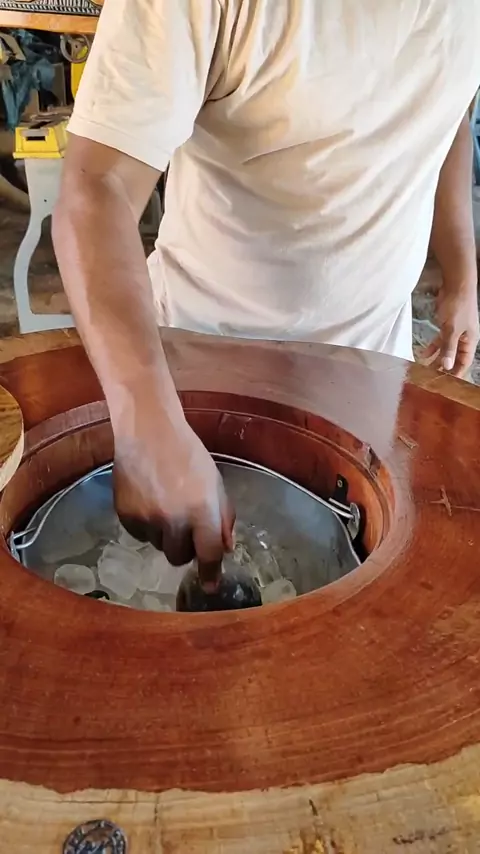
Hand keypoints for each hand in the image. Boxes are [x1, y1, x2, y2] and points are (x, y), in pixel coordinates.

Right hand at [113, 412, 233, 571]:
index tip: (211, 586)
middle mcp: (173, 520)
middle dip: (184, 548)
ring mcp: (147, 519)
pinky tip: (147, 500)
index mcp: (201, 511)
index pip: (208, 555)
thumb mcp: (214, 482)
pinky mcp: (125, 516)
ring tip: (164, 504)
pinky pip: (139, 534)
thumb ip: (222, 516)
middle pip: (179, 557)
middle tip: (184, 526)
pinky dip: (146, 525)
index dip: (210, 573)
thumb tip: (225, 548)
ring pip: (158, 545)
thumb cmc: (188, 454)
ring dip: (164, 534)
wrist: (148, 432)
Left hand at [422, 283, 478, 377]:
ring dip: (437, 359)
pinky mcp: (446, 325)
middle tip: (434, 379)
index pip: (465, 362)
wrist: (456, 284)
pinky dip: (432, 347)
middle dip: (445, 368)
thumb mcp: (452, 329)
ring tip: (426, 370)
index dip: (457, 373)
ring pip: (446, 349)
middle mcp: (464, 338)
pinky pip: (440, 340)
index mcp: (470, 341)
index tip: (447, 384)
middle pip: (455, 357)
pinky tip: (423, 354)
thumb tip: (447, 366)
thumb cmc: (458, 307)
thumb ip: (448, 348)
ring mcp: (455, 332)